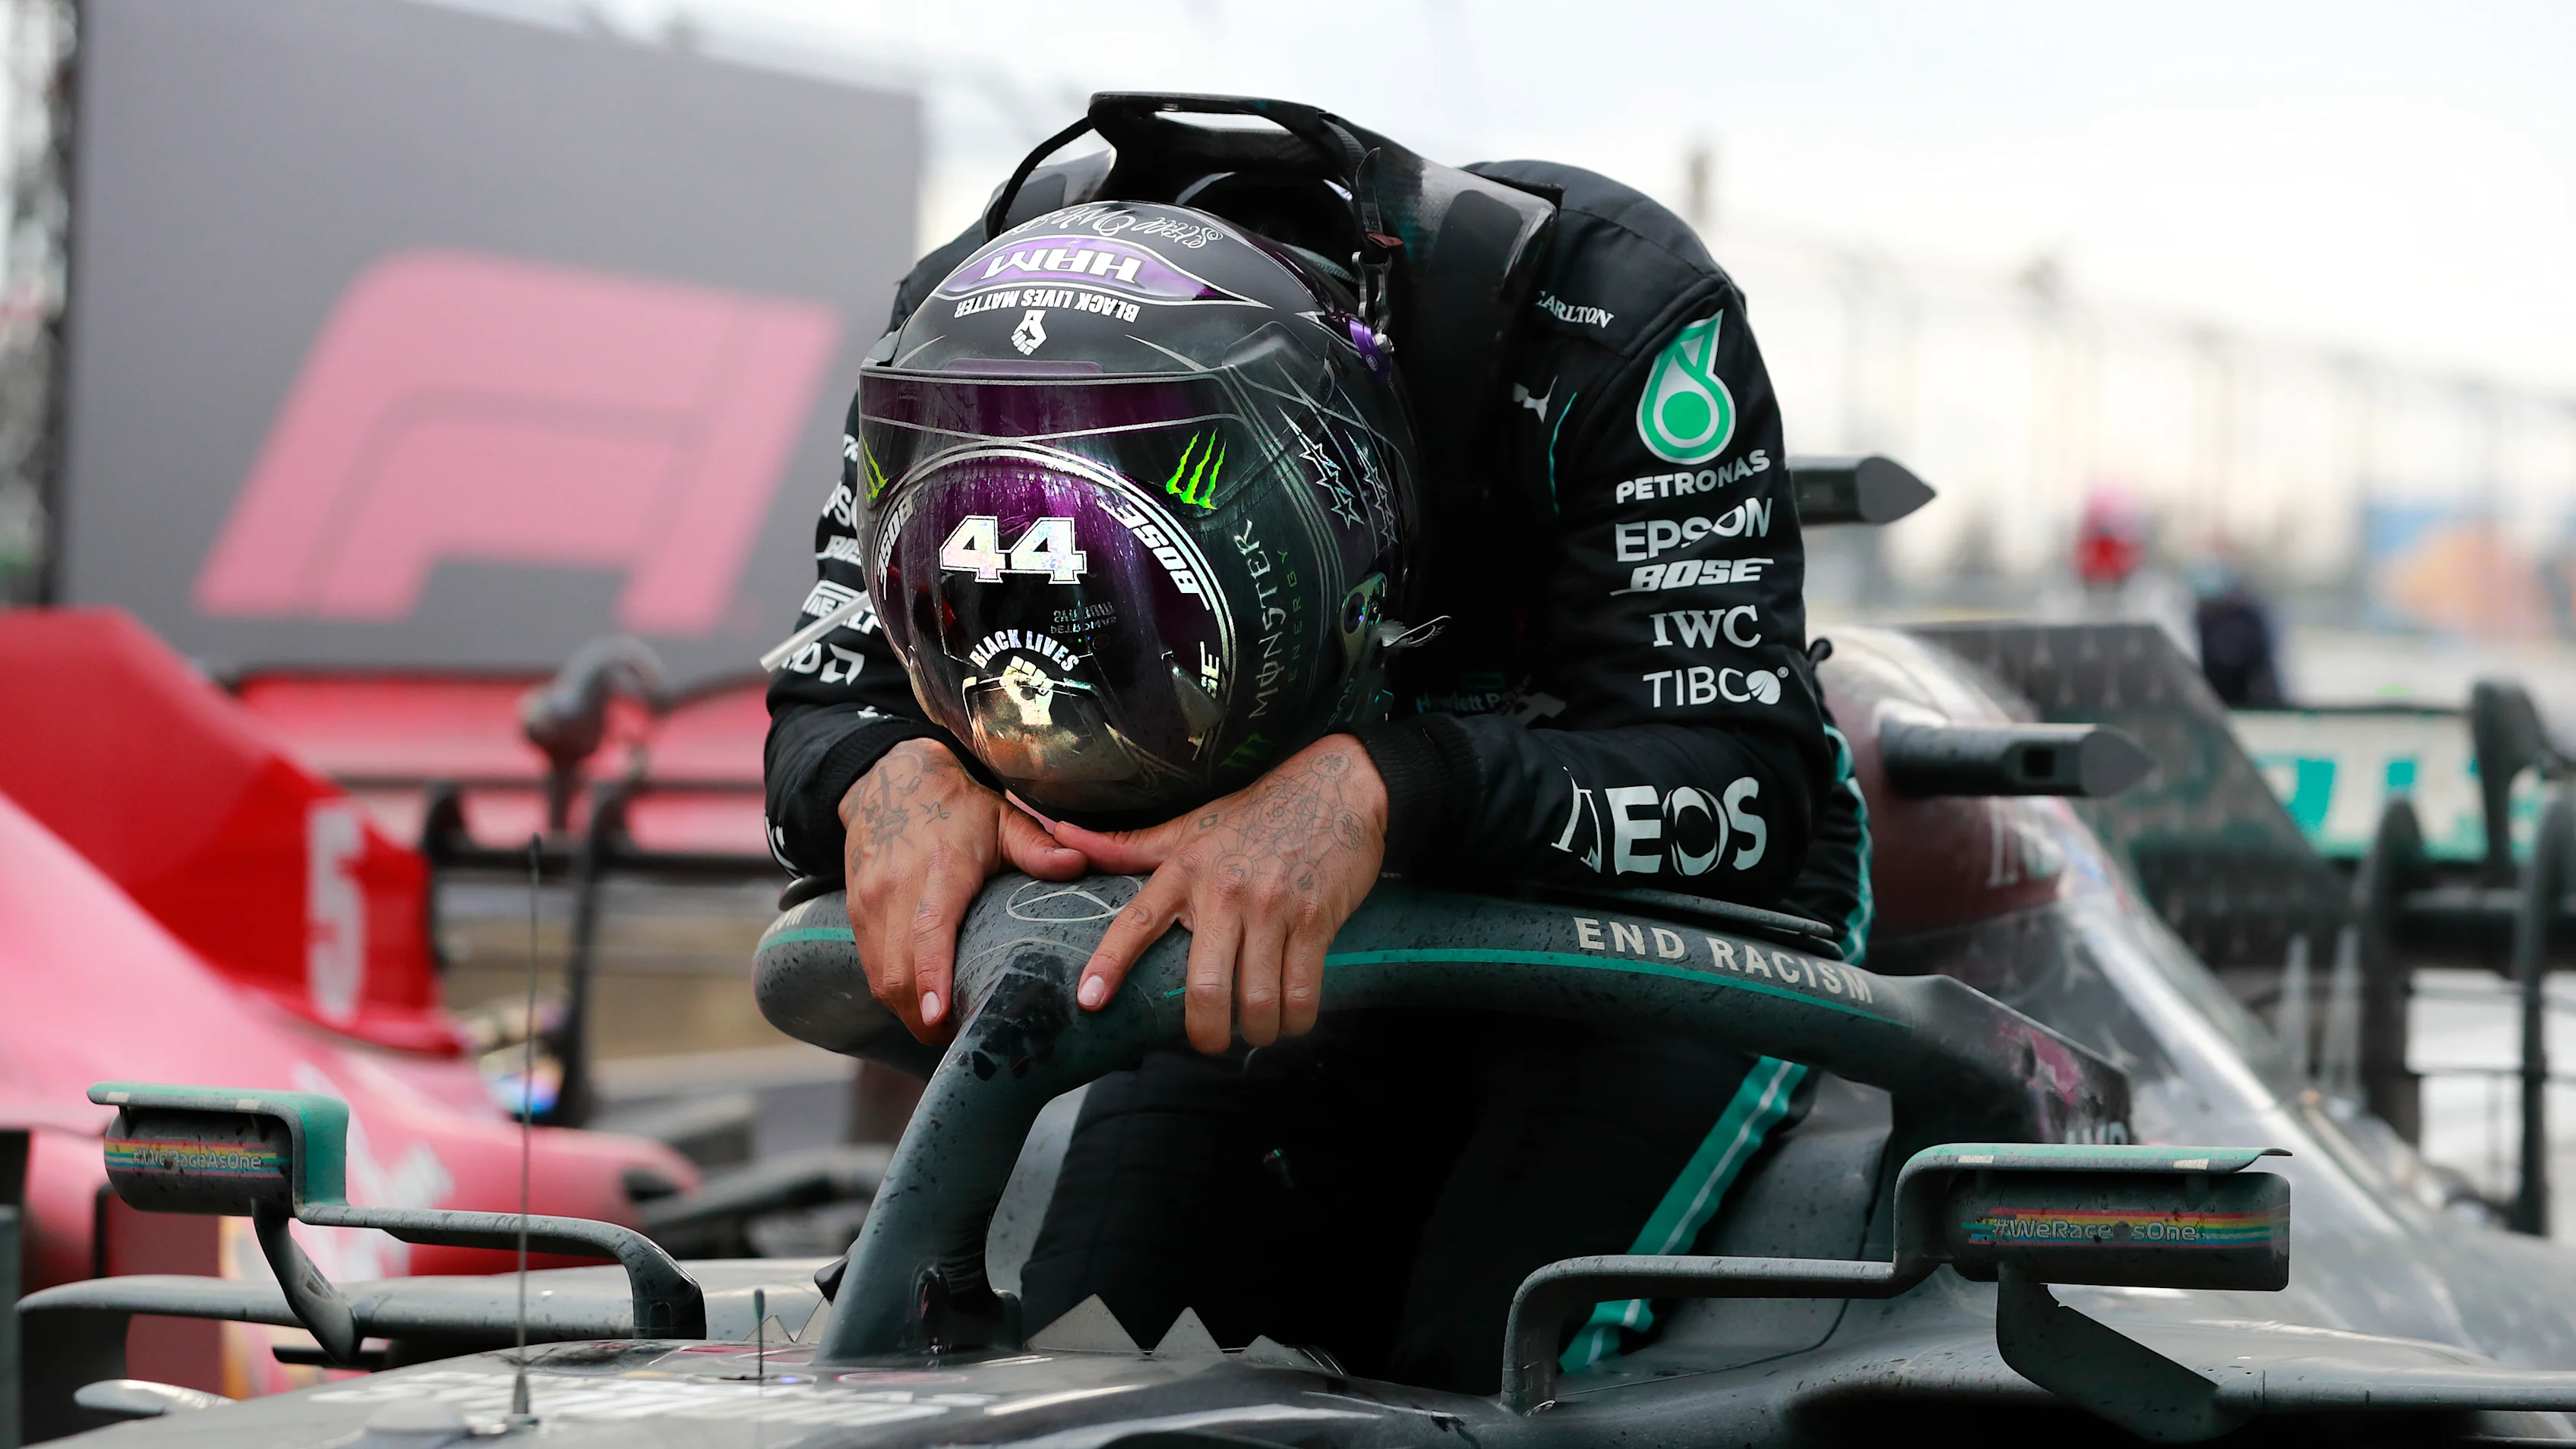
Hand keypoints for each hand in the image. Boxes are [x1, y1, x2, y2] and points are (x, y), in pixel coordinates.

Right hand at [840, 739, 1085, 1042]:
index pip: (928, 930)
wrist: (888, 782)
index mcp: (940, 868)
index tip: (938, 1017)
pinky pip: (872, 970)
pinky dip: (897, 994)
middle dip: (926, 1018)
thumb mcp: (1003, 818)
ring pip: (882, 978)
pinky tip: (924, 1004)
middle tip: (965, 1040)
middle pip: (899, 971)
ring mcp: (869, 904)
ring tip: (948, 1029)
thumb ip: (1038, 847)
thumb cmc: (958, 807)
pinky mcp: (855, 915)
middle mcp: (896, 889)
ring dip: (910, 1013)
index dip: (932, 977)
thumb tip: (1081, 863)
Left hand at [1048, 734, 1386, 1052]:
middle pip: (1207, 987)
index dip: (1111, 963)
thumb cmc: (1257, 813)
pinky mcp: (1317, 920)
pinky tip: (1290, 1019)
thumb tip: (1062, 835)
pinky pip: (1303, 993)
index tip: (1090, 1000)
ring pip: (1259, 1001)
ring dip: (1257, 1031)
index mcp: (1186, 870)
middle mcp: (1226, 891)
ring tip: (1256, 1029)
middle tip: (1208, 1042)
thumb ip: (1128, 845)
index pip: (1138, 921)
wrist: (1338, 788)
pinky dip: (1296, 1020)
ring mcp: (1274, 908)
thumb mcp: (1190, 826)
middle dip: (1206, 1032)